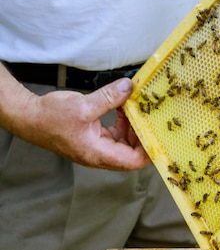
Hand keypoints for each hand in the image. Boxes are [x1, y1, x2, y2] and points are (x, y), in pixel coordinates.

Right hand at [1, 71, 150, 170]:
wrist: (28, 117)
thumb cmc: (49, 117)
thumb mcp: (83, 105)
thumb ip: (109, 98)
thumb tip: (129, 88)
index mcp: (97, 154)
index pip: (133, 161)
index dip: (149, 150)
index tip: (160, 134)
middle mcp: (98, 155)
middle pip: (132, 153)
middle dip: (143, 135)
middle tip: (150, 117)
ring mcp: (96, 148)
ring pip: (124, 144)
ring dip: (132, 128)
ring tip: (135, 110)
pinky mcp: (93, 139)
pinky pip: (115, 136)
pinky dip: (122, 124)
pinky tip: (123, 109)